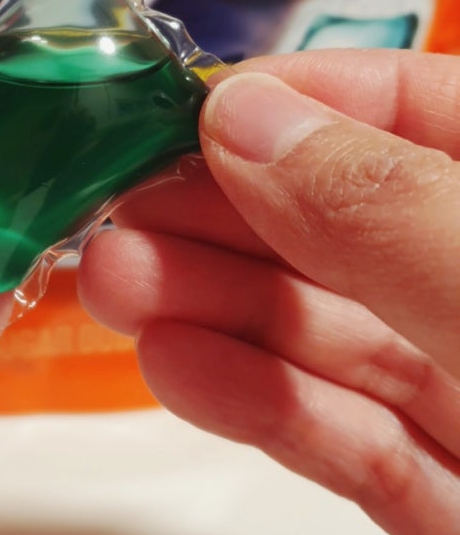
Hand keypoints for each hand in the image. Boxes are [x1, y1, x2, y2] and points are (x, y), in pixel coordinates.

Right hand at [79, 49, 459, 534]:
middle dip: (225, 215)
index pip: (418, 108)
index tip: (194, 106)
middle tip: (121, 206)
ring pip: (333, 333)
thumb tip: (251, 120)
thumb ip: (384, 209)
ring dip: (215, 306)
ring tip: (115, 285)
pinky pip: (349, 436)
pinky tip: (178, 366)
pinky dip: (260, 400)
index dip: (300, 99)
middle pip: (350, 227)